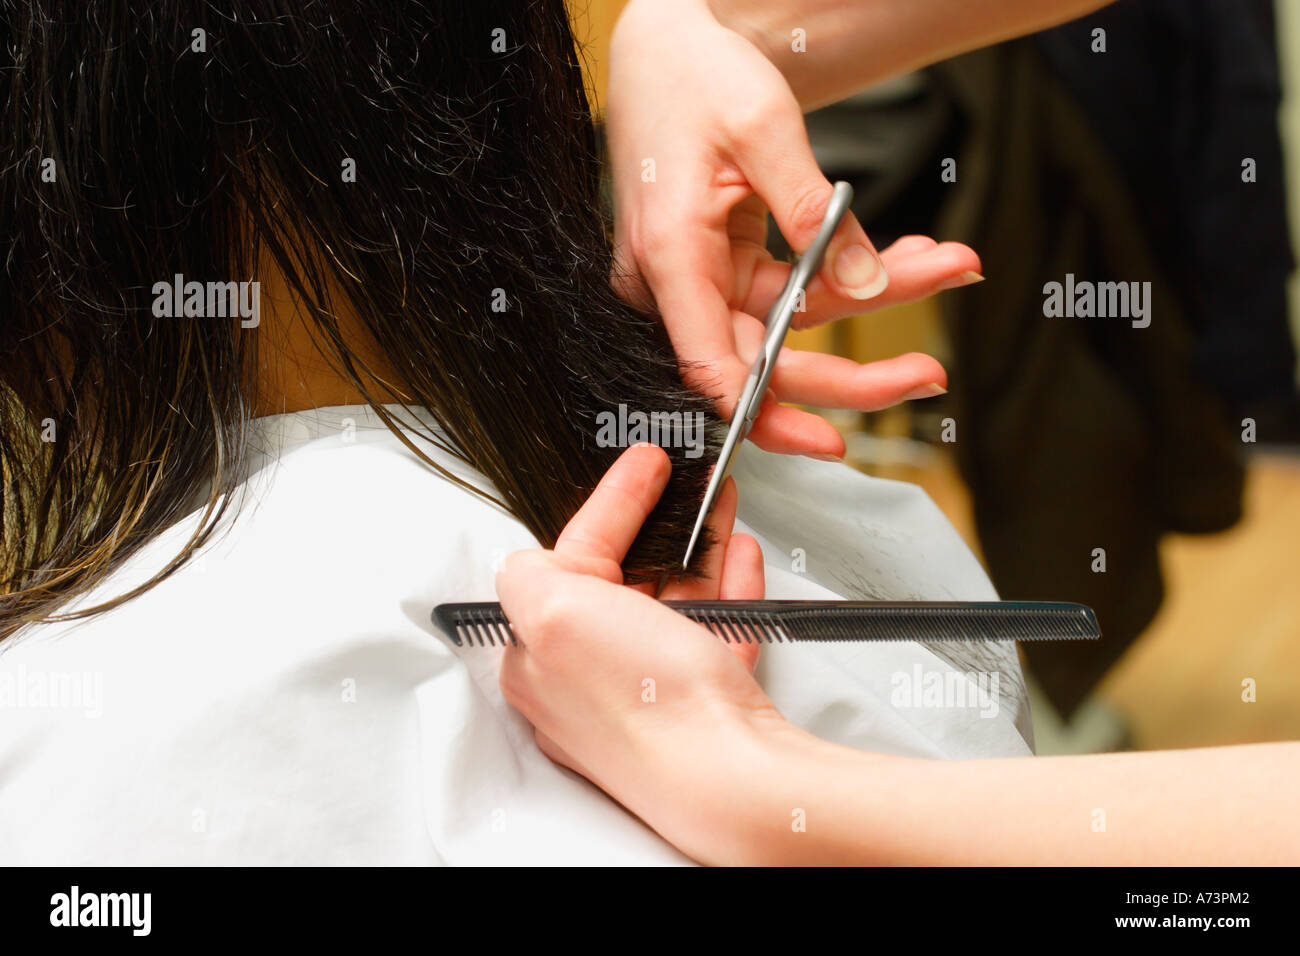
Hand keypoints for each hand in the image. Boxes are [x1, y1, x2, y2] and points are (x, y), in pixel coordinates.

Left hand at [496, 443, 792, 856]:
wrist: (729, 776)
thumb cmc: (643, 702)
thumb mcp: (553, 611)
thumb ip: (526, 572)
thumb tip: (527, 558)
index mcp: (538, 657)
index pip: (568, 557)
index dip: (611, 504)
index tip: (646, 464)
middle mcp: (586, 679)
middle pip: (621, 579)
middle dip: (660, 524)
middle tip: (691, 483)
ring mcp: (646, 693)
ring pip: (673, 601)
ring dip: (700, 547)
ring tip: (724, 505)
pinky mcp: (698, 705)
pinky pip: (714, 633)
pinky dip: (730, 590)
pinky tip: (744, 557)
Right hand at [607, 0, 982, 457]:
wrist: (665, 45)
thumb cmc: (694, 77)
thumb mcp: (764, 131)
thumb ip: (815, 213)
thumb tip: (865, 281)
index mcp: (669, 257)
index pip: (712, 367)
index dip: (768, 414)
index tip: (830, 441)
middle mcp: (673, 283)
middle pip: (763, 360)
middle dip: (852, 371)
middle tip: (927, 372)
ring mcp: (695, 280)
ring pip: (787, 325)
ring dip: (869, 299)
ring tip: (943, 266)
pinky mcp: (718, 267)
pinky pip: (786, 291)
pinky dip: (842, 275)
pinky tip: (900, 255)